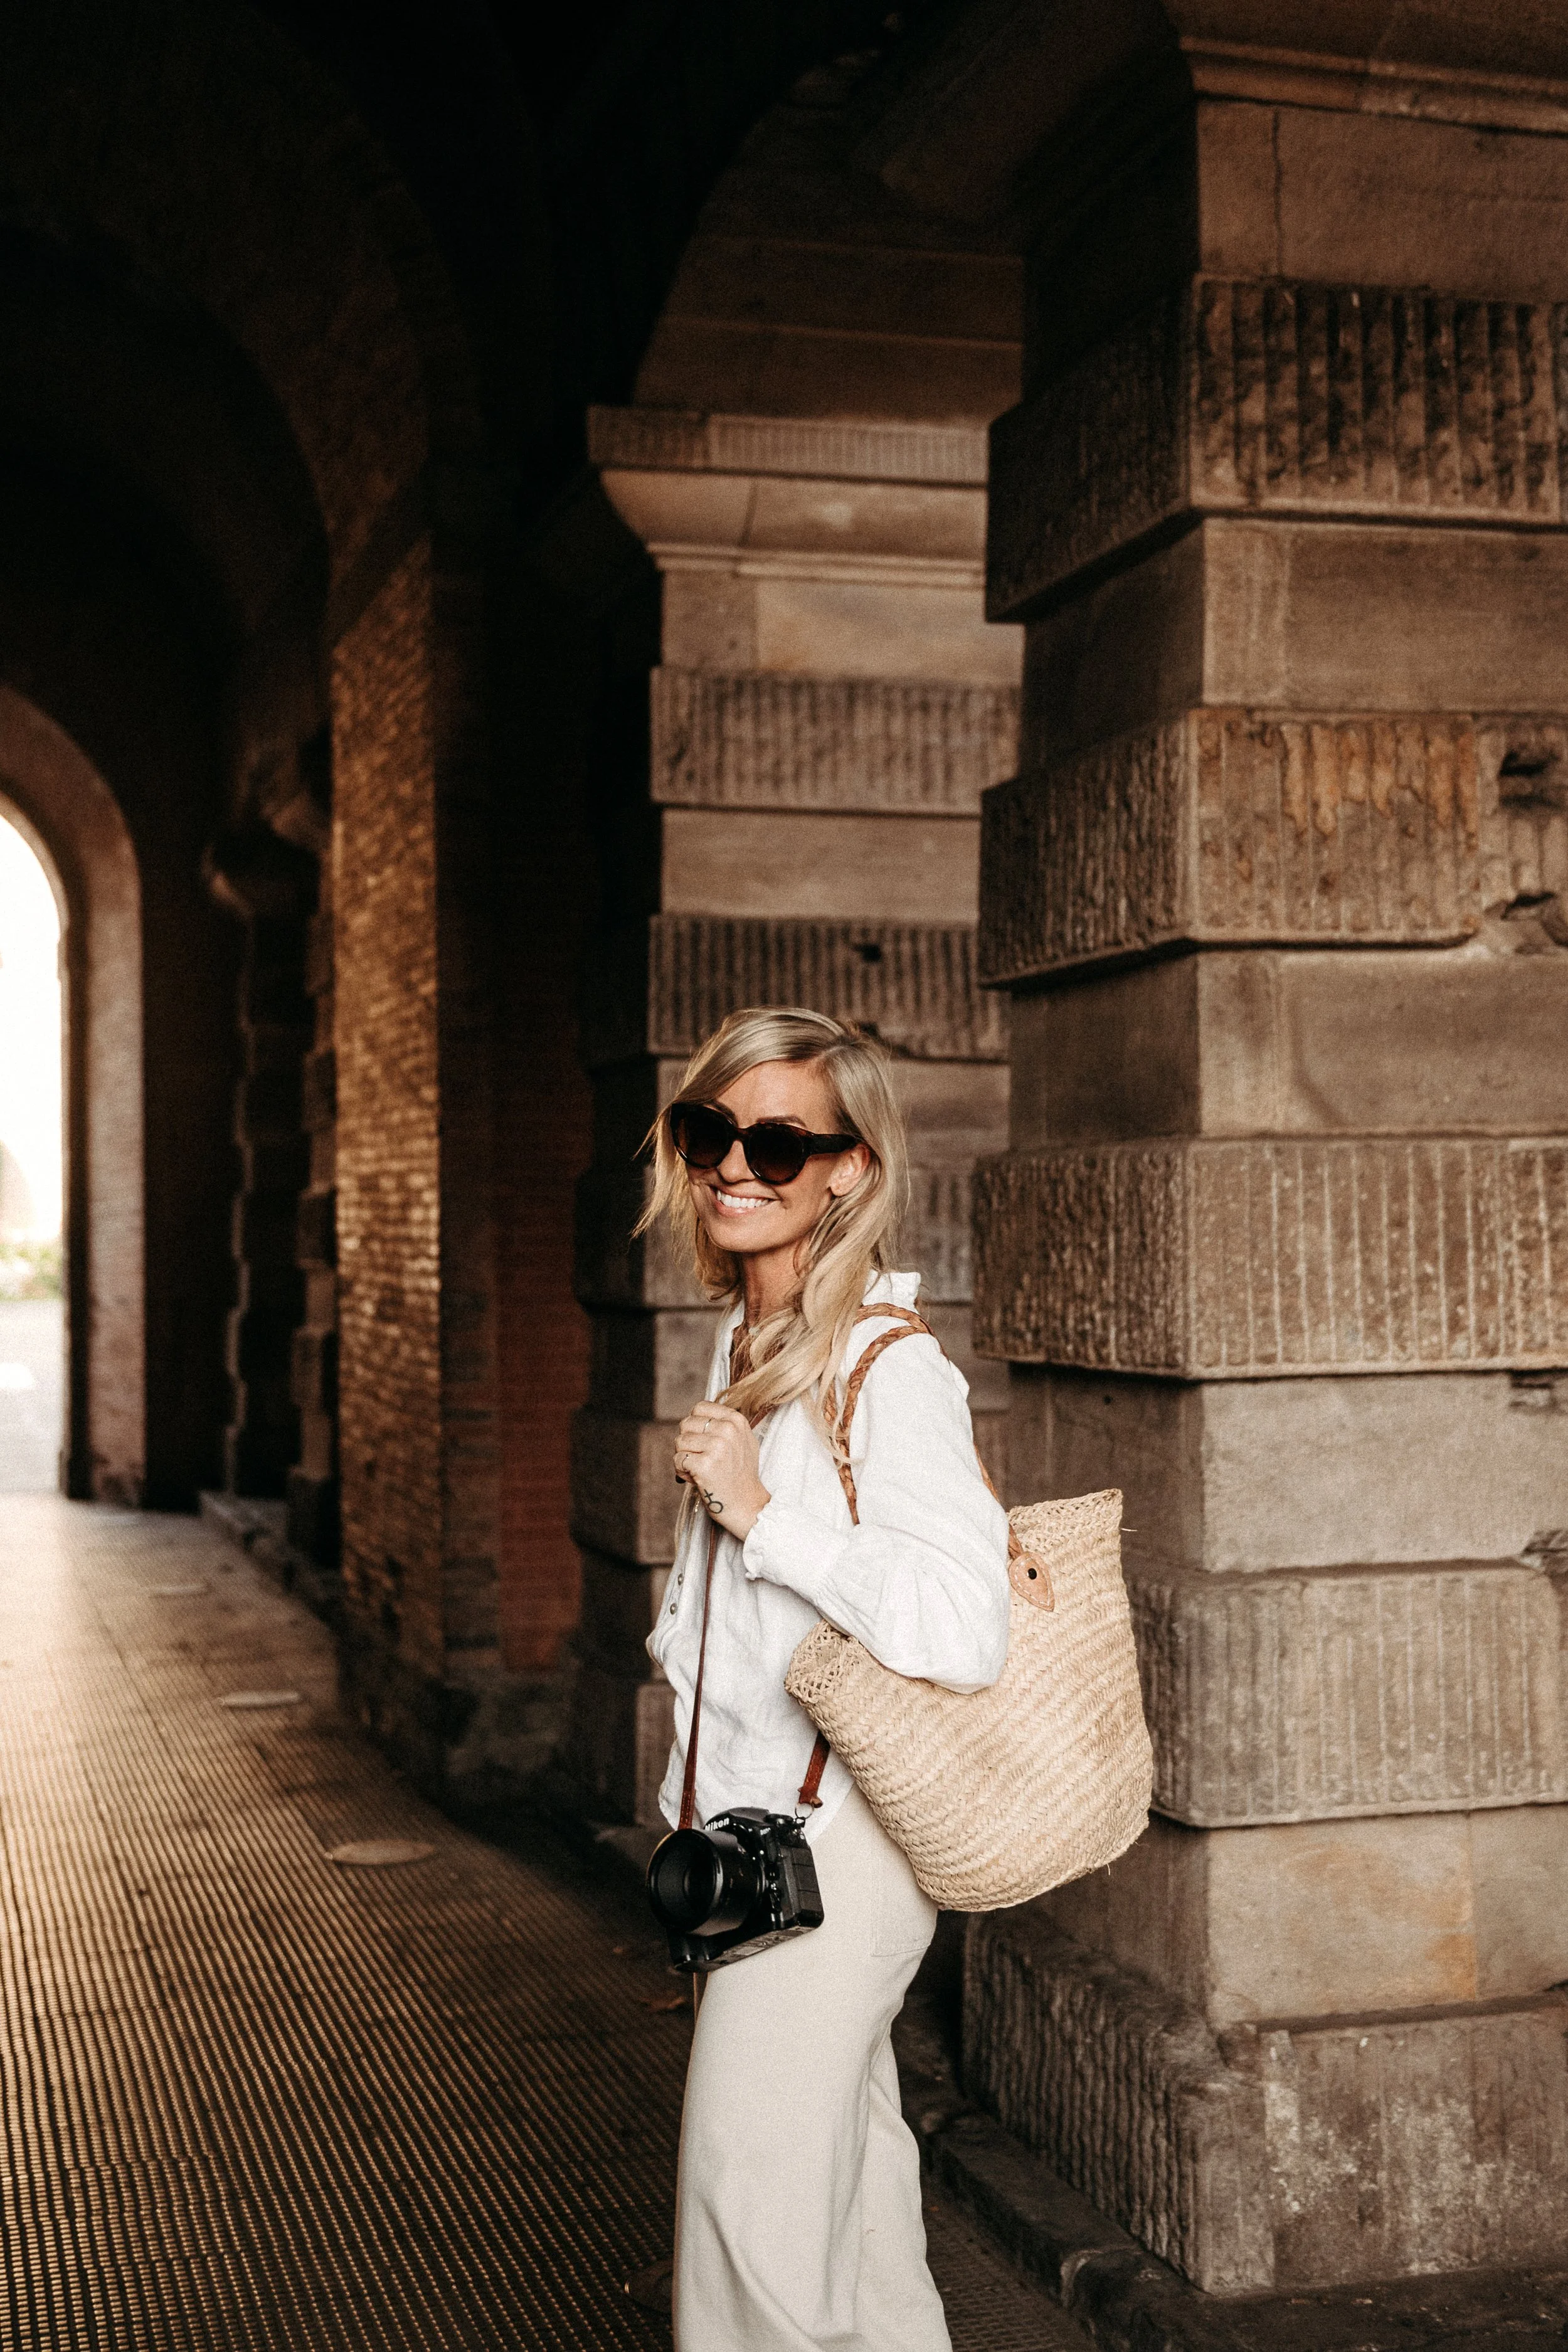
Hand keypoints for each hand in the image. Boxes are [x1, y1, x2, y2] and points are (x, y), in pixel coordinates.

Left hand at [674, 1401, 769, 1540]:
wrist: (748, 1505)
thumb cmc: (741, 1475)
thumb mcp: (743, 1441)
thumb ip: (725, 1424)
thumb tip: (697, 1413)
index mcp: (736, 1420)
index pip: (699, 1408)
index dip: (694, 1426)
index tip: (703, 1441)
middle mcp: (728, 1430)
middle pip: (686, 1424)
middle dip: (687, 1442)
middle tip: (700, 1458)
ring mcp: (716, 1447)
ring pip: (679, 1442)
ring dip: (684, 1458)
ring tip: (699, 1469)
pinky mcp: (704, 1465)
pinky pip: (677, 1460)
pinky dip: (681, 1471)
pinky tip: (696, 1479)